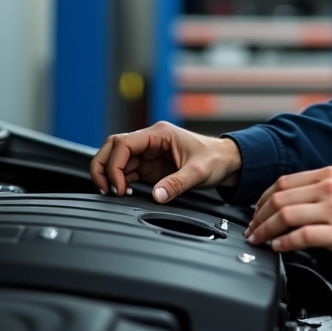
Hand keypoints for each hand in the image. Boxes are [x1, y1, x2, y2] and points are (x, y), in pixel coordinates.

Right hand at [89, 121, 241, 202]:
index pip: (123, 143)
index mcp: (159, 134)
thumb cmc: (215, 159)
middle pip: (113, 148)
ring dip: (110, 176)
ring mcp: (148, 154)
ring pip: (116, 160)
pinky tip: (125, 193)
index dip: (114, 164)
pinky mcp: (150, 167)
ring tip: (115, 194)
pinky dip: (120, 182)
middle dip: (104, 167)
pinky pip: (126, 171)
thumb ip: (177, 183)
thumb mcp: (198, 172)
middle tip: (106, 189)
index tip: (119, 186)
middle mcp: (150, 141)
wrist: (227, 161)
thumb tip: (157, 196)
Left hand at [244, 166, 331, 267]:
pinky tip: (278, 247)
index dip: (262, 199)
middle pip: (279, 198)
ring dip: (266, 230)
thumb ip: (319, 192)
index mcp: (330, 175)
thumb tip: (289, 205)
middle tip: (251, 230)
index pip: (283, 183)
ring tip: (259, 240)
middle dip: (258, 216)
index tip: (256, 213)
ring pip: (286, 215)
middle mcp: (330, 189)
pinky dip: (284, 242)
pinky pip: (301, 236)